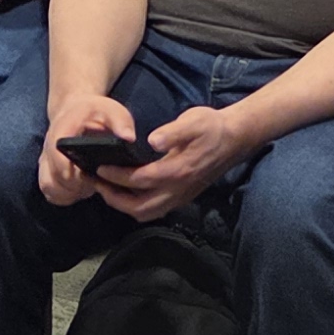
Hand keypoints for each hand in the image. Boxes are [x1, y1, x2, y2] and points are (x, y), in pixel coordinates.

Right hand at [36, 92, 137, 204]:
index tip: (87, 175)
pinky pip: (50, 192)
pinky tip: (81, 189)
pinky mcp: (48, 171)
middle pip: (51, 177)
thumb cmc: (95, 112)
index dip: (69, 169)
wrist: (76, 109)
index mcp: (61, 131)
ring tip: (88, 186)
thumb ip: (120, 121)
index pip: (56, 154)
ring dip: (69, 192)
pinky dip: (64, 196)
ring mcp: (46, 161)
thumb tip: (129, 138)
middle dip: (74, 186)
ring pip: (48, 187)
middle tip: (93, 182)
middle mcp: (48, 147)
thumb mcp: (110, 110)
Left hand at [96, 101, 254, 220]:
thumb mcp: (193, 121)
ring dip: (125, 206)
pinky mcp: (183, 196)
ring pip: (147, 213)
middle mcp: (178, 189)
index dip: (117, 177)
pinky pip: (156, 210)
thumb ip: (172, 132)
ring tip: (109, 191)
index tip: (99, 169)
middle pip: (139, 207)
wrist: (235, 138)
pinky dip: (138, 206)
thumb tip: (152, 141)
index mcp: (177, 171)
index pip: (139, 180)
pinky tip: (129, 193)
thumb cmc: (212, 127)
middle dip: (115, 199)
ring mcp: (181, 196)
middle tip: (98, 185)